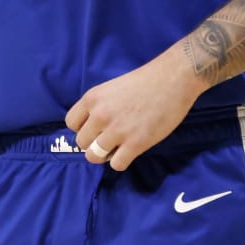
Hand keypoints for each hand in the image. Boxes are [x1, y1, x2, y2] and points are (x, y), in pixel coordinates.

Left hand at [65, 52, 200, 169]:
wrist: (173, 79)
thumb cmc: (145, 81)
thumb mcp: (112, 88)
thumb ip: (100, 106)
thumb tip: (94, 128)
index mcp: (92, 98)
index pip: (72, 124)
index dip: (83, 128)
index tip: (96, 129)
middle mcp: (100, 115)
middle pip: (82, 143)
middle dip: (94, 143)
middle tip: (110, 140)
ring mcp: (117, 131)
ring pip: (94, 156)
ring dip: (105, 155)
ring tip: (119, 148)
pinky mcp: (135, 144)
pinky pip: (116, 165)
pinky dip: (122, 161)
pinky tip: (131, 151)